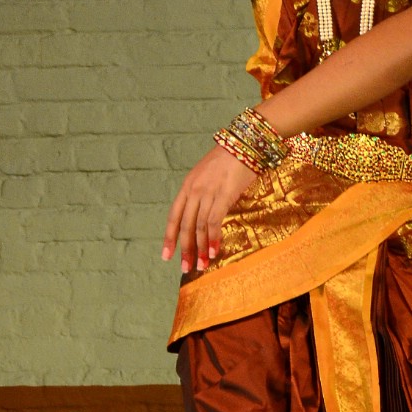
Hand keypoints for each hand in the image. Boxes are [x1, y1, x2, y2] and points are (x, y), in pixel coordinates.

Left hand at [162, 145, 257, 274]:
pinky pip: (214, 222)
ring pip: (199, 227)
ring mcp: (208, 192)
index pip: (173, 216)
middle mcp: (194, 190)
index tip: (166, 255)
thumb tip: (203, 216)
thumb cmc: (230, 159)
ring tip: (201, 265)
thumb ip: (202, 194)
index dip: (169, 237)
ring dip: (200, 249)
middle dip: (184, 249)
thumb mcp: (208, 175)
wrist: (245, 143)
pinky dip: (213, 239)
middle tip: (185, 268)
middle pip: (185, 225)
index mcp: (187, 186)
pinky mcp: (224, 195)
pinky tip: (213, 252)